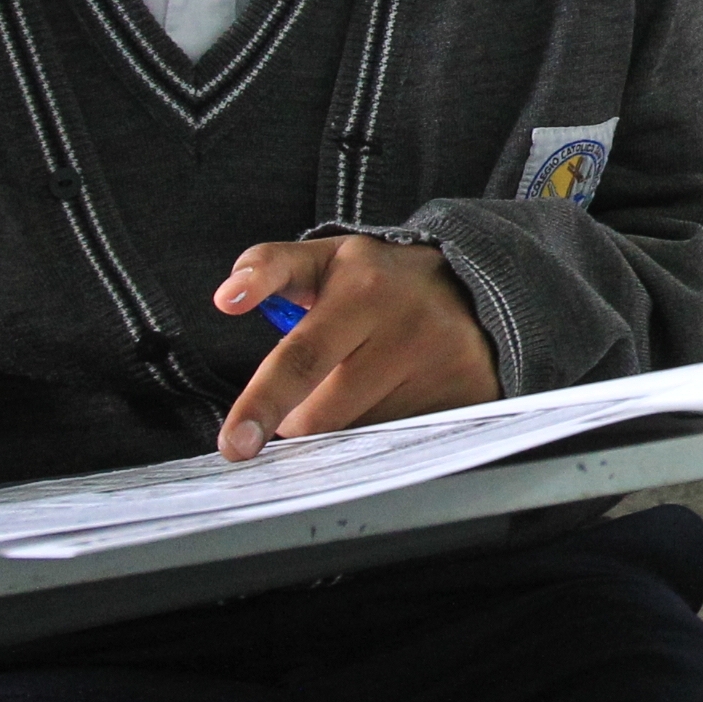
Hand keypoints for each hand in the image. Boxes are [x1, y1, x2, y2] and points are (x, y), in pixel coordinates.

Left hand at [211, 234, 500, 460]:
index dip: (264, 403)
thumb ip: (268, 267)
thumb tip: (227, 297)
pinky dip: (384, 431)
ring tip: (367, 381)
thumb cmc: (380, 279)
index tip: (237, 443)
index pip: (301, 359)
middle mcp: (407, 329)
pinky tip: (397, 395)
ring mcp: (442, 366)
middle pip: (321, 415)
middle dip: (301, 415)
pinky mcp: (466, 396)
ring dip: (346, 422)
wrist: (475, 284)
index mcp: (362, 292)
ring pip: (356, 436)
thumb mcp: (326, 258)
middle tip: (319, 384)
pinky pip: (398, 442)